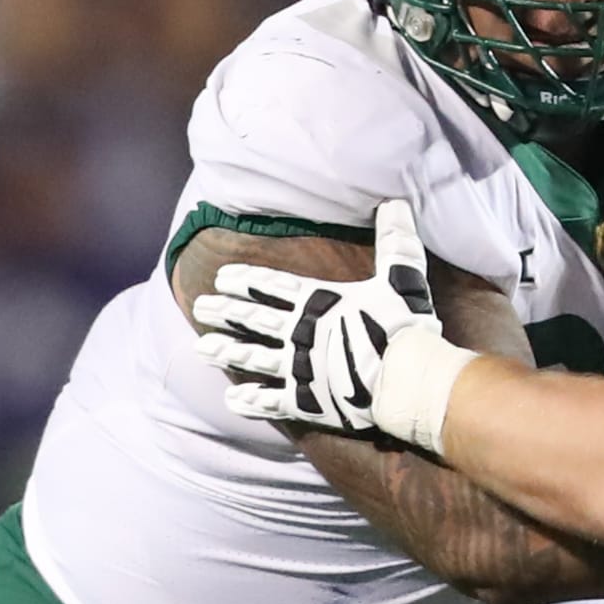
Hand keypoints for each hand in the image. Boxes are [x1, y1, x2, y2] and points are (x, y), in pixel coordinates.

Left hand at [195, 199, 440, 431]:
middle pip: (255, 319)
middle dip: (225, 312)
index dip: (246, 281)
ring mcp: (300, 368)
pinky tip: (231, 397)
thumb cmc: (404, 326)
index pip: (274, 287)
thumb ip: (395, 240)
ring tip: (201, 349)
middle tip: (199, 308)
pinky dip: (250, 400)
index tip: (221, 278)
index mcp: (320, 302)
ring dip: (227, 352)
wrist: (404, 378)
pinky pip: (270, 402)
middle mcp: (301, 333)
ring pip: (254, 358)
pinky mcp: (307, 400)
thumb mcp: (403, 275)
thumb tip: (394, 201)